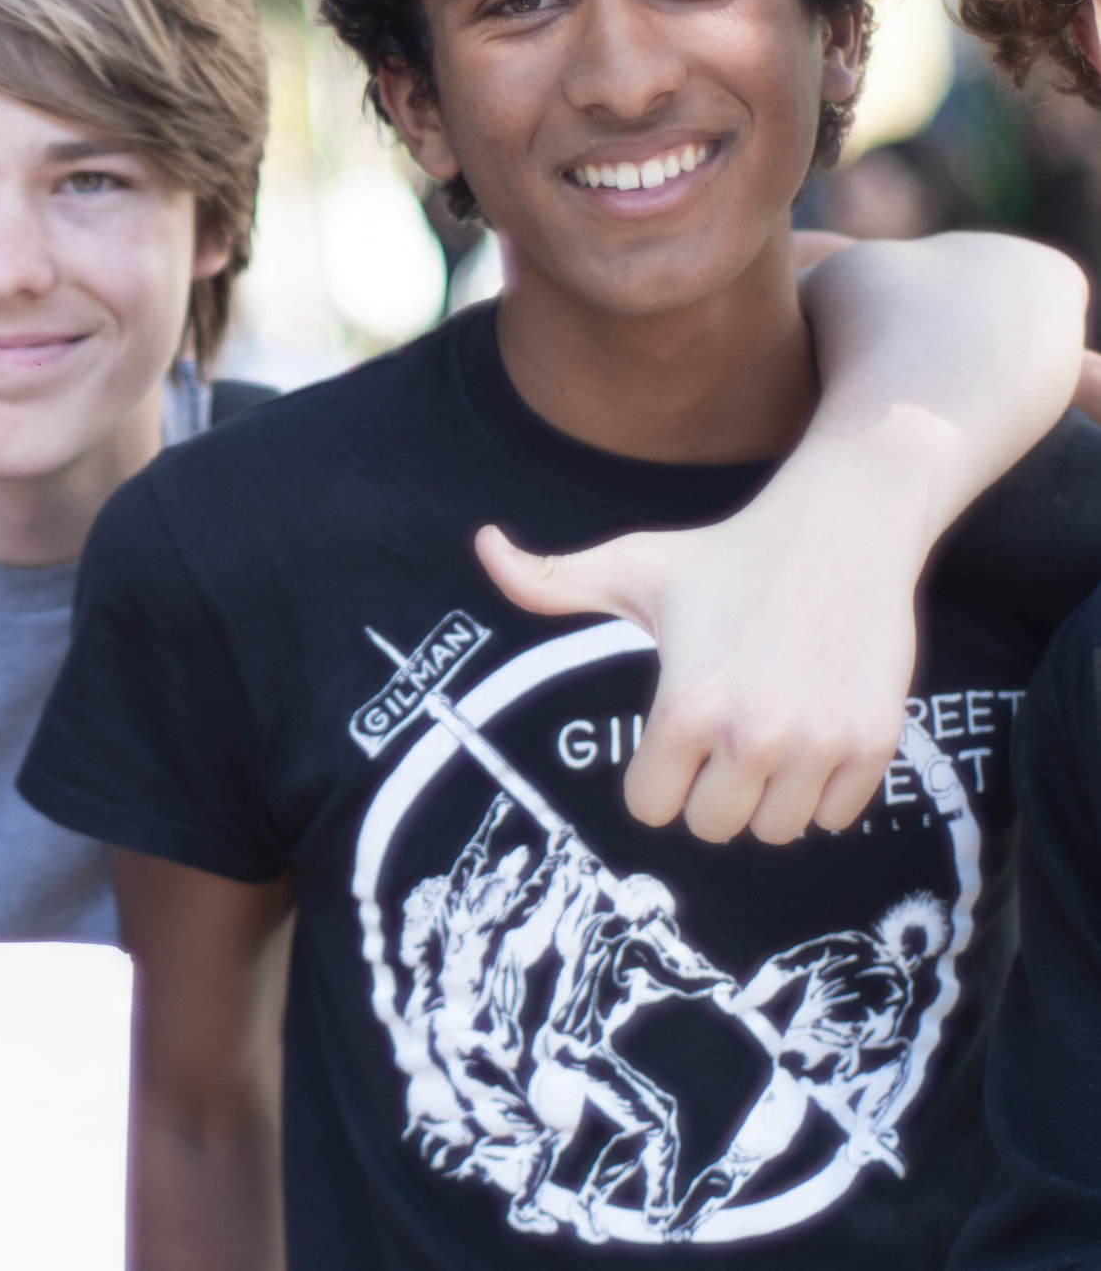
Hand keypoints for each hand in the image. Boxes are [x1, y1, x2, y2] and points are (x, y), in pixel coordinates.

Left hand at [477, 504, 910, 844]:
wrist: (843, 528)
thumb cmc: (726, 553)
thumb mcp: (630, 565)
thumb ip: (548, 580)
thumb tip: (483, 546)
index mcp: (687, 708)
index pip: (651, 809)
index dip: (653, 778)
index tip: (668, 743)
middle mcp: (755, 737)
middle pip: (714, 828)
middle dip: (707, 792)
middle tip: (717, 742)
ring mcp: (821, 744)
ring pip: (777, 831)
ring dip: (766, 797)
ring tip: (764, 738)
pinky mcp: (874, 743)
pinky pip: (837, 815)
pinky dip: (822, 791)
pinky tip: (809, 738)